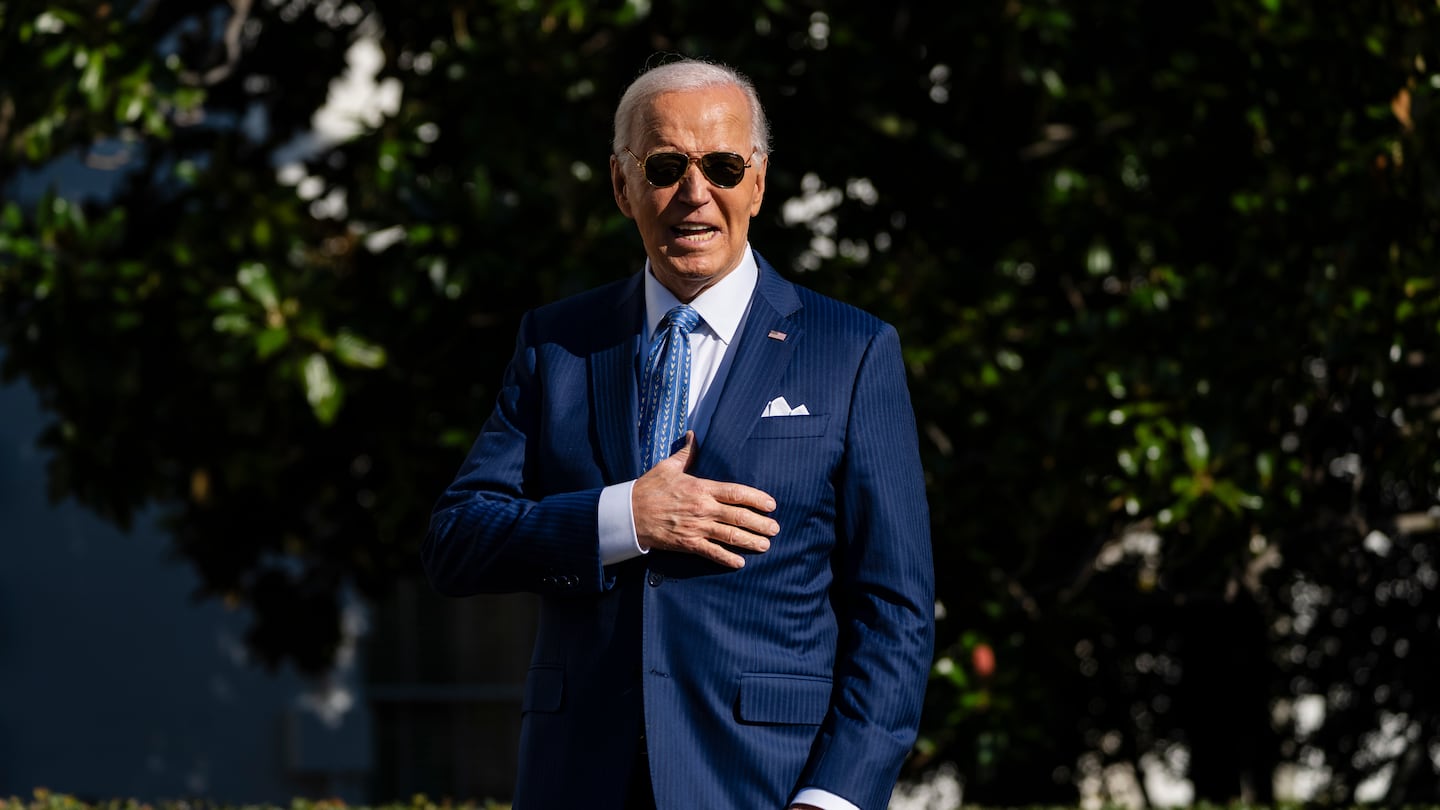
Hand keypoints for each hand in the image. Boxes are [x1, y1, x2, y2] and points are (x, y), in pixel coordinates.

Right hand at [631, 431, 778, 567]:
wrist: (629, 513)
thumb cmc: (649, 489)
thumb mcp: (668, 467)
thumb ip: (686, 453)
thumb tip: (694, 435)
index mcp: (701, 488)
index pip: (736, 493)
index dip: (757, 499)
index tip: (771, 504)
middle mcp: (703, 509)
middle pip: (739, 517)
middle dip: (760, 524)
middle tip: (775, 529)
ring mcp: (696, 528)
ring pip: (730, 536)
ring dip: (750, 541)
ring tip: (765, 545)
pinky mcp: (687, 543)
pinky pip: (711, 553)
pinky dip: (727, 558)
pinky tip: (740, 562)